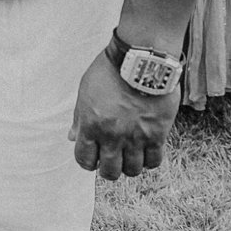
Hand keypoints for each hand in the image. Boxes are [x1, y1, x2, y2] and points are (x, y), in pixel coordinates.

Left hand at [69, 49, 178, 180]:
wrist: (141, 59)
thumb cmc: (110, 71)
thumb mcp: (86, 90)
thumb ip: (80, 117)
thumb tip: (73, 138)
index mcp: (91, 125)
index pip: (84, 160)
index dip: (88, 162)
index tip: (94, 157)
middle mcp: (112, 136)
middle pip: (110, 172)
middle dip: (109, 168)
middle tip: (113, 159)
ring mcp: (135, 137)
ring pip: (132, 170)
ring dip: (130, 165)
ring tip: (131, 154)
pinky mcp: (157, 135)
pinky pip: (154, 161)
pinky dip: (149, 160)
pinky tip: (146, 150)